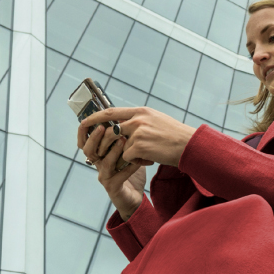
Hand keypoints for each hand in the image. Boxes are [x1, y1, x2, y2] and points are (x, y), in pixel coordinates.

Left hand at [78, 107, 195, 167]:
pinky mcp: (139, 146)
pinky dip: (136, 162)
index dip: (96, 117)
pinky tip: (149, 160)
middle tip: (100, 152)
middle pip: (110, 130)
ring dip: (126, 155)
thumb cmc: (175, 135)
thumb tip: (125, 124)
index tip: (85, 121)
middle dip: (102, 143)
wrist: (188, 145)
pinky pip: (127, 157)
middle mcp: (137, 119)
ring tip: (142, 156)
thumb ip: (140, 120)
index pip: (112, 112)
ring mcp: (138, 132)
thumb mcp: (157, 120)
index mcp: (140, 111)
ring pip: (120, 147)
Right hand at [80, 125, 145, 220]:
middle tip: (105, 128)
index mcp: (99, 155)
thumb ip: (123, 136)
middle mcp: (98, 165)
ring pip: (104, 162)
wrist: (135, 196)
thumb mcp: (126, 151)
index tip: (89, 119)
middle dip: (95, 138)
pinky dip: (129, 167)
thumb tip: (125, 116)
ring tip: (123, 140)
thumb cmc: (129, 171)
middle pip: (89, 150)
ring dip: (113, 150)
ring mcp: (105, 176)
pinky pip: (120, 175)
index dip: (84, 131)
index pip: (84, 141)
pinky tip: (138, 161)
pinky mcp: (113, 187)